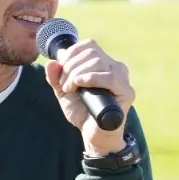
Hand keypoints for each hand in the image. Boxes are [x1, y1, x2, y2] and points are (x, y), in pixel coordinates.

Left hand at [44, 39, 134, 155]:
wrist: (92, 134)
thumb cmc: (81, 111)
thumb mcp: (63, 91)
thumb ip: (55, 78)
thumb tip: (51, 62)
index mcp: (102, 63)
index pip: (88, 45)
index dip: (70, 54)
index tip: (61, 71)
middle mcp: (115, 67)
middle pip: (90, 53)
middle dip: (70, 67)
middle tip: (64, 85)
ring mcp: (122, 78)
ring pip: (97, 62)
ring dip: (76, 75)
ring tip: (70, 90)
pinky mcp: (126, 91)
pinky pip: (110, 77)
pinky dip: (91, 78)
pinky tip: (80, 85)